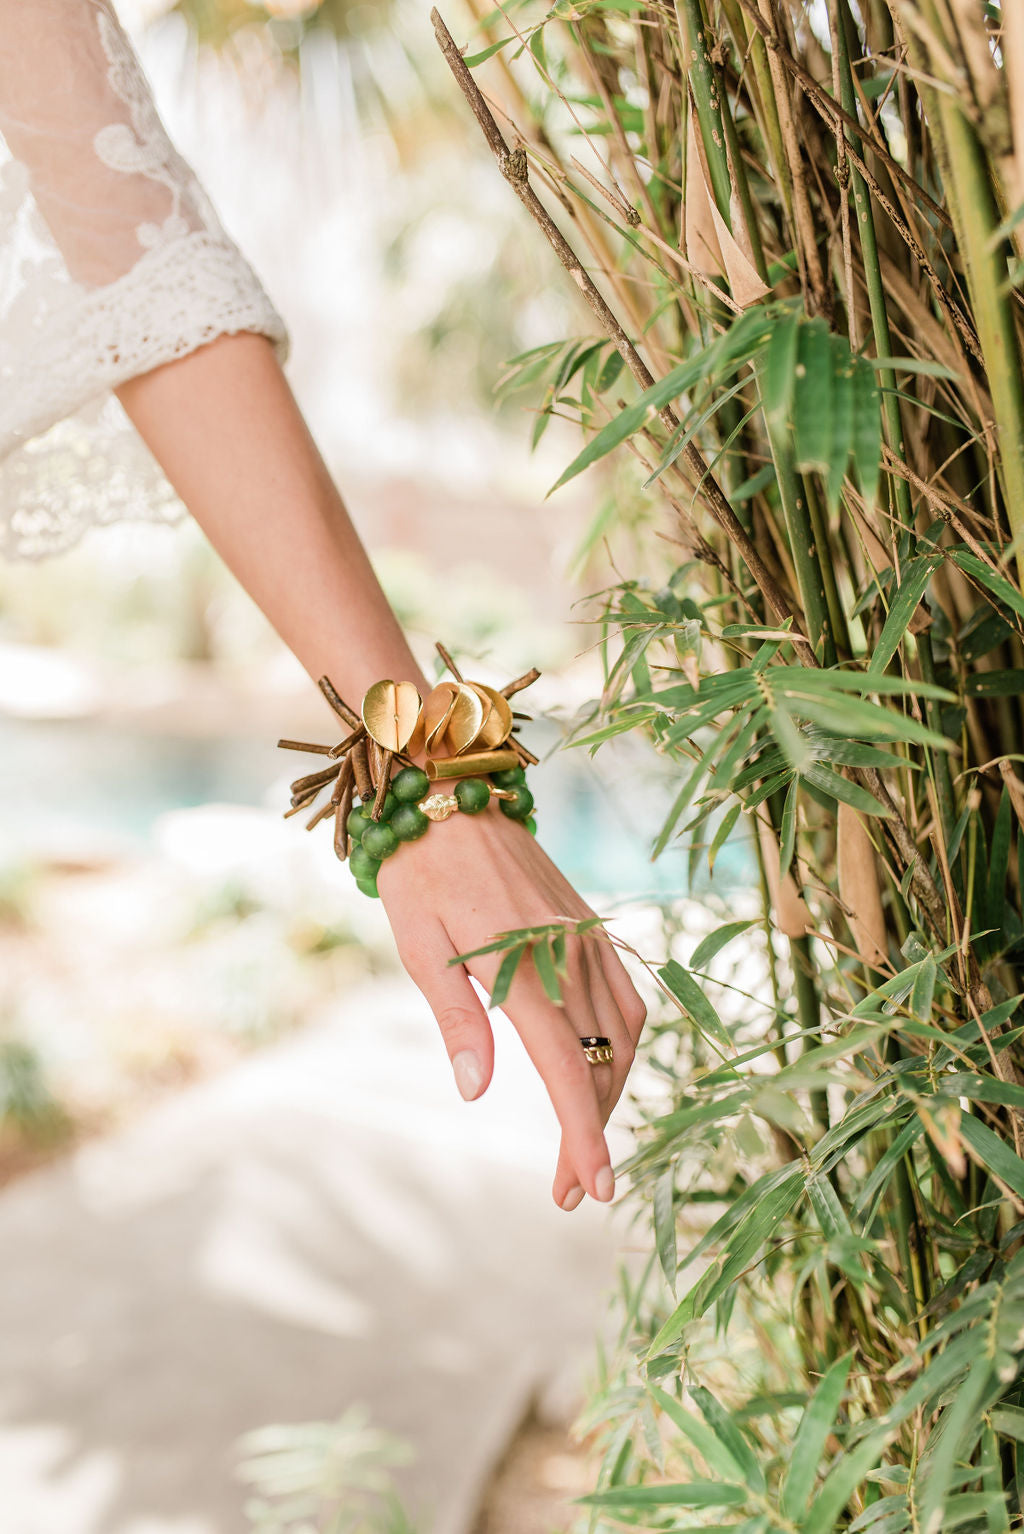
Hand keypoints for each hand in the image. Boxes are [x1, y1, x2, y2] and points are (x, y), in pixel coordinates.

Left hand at [374, 796, 646, 1209]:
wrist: (448, 791)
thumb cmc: (419, 871)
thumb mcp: (421, 948)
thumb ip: (458, 1018)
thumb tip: (478, 1091)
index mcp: (523, 965)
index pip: (568, 1069)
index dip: (584, 1134)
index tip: (594, 1187)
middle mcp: (568, 953)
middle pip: (602, 1062)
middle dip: (593, 1131)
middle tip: (570, 1186)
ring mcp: (586, 936)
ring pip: (623, 1034)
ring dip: (611, 1091)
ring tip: (584, 1139)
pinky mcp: (590, 922)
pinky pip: (627, 995)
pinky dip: (624, 1043)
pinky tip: (605, 1066)